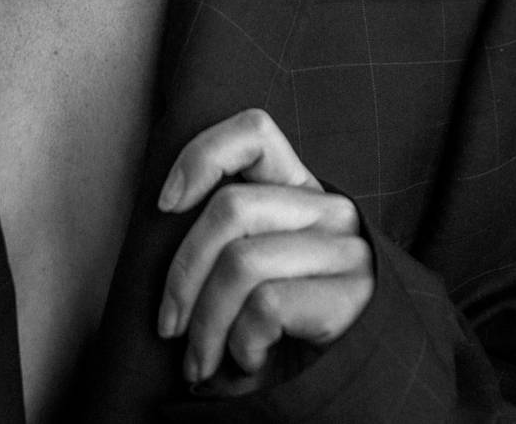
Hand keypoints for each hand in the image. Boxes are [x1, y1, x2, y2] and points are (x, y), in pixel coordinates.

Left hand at [156, 109, 373, 390]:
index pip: (254, 132)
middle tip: (170, 328)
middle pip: (229, 208)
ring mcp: (344, 249)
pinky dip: (242, 344)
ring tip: (200, 363)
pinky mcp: (352, 295)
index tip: (165, 206)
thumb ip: (225, 236)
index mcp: (299, 189)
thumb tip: (161, 220)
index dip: (201, 155)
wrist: (353, 383)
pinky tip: (250, 363)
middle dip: (182, 275)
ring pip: (241, 262)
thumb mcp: (254, 270)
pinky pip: (266, 306)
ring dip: (206, 325)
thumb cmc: (285, 328)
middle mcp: (328, 208)